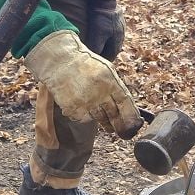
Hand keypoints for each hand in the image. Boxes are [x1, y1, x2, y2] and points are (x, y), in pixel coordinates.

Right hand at [23, 30, 142, 138]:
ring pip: (99, 119)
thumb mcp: (106, 70)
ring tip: (107, 124)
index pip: (125, 103)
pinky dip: (86, 116)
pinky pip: (84, 118)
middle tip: (122, 131)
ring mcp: (85, 103)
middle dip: (119, 125)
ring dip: (105, 123)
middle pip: (113, 115)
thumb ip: (116, 86)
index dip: (130, 116)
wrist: (60, 63)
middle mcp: (99, 94)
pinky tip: (84, 107)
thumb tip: (126, 106)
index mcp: (110, 82)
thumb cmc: (85, 65)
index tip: (134, 124)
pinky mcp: (73, 109)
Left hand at [85, 0, 124, 60]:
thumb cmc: (101, 17)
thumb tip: (94, 58)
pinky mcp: (115, 19)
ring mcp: (119, 26)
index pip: (111, 57)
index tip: (94, 65)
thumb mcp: (98, 34)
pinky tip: (96, 33)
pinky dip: (103, 35)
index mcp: (117, 41)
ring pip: (111, 40)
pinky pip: (110, 31)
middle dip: (103, 53)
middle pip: (111, 49)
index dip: (102, 62)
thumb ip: (97, 47)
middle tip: (92, 56)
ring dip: (103, 44)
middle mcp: (121, 35)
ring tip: (93, 46)